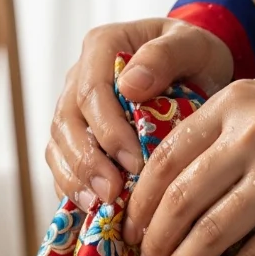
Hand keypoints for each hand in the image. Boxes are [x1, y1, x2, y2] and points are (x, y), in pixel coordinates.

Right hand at [46, 18, 233, 209]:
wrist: (195, 69)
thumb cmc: (194, 56)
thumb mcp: (192, 45)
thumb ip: (164, 56)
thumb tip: (130, 85)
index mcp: (101, 48)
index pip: (91, 92)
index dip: (108, 131)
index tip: (134, 162)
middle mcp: (79, 77)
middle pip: (67, 123)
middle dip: (87, 163)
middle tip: (112, 193)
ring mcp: (74, 109)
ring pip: (58, 146)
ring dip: (75, 180)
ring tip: (98, 206)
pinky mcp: (77, 138)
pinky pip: (63, 164)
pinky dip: (74, 188)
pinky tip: (92, 210)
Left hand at [122, 79, 254, 255]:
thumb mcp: (254, 106)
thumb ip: (209, 134)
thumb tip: (152, 192)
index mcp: (233, 104)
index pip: (167, 158)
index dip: (140, 201)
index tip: (129, 229)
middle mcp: (254, 138)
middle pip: (182, 198)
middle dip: (155, 240)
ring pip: (212, 232)